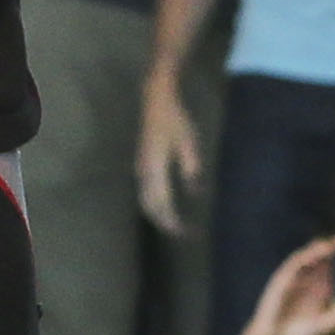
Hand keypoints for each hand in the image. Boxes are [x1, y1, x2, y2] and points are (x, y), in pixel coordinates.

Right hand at [136, 75, 205, 232]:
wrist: (156, 102)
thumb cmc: (175, 120)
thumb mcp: (189, 144)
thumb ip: (191, 170)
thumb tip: (195, 192)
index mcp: (156, 169)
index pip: (163, 204)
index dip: (173, 221)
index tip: (185, 232)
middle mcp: (144, 173)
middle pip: (150, 207)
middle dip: (164, 222)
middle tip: (180, 233)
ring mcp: (140, 169)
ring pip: (144, 201)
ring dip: (157, 215)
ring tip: (172, 223)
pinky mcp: (141, 165)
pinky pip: (144, 192)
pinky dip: (153, 204)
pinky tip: (164, 205)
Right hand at [263, 236, 334, 334]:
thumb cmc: (295, 334)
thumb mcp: (323, 324)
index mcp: (319, 290)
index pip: (334, 269)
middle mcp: (308, 281)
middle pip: (324, 259)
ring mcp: (294, 279)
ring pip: (309, 257)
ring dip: (322, 248)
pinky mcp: (282, 280)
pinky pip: (295, 263)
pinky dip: (307, 255)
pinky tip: (319, 251)